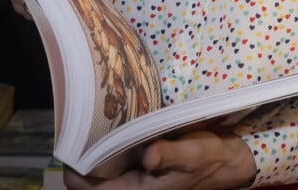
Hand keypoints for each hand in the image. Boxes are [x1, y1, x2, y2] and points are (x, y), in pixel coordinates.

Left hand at [62, 131, 255, 189]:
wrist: (228, 162)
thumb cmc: (210, 158)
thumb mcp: (194, 153)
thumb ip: (170, 155)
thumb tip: (149, 155)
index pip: (88, 187)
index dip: (74, 166)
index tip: (69, 138)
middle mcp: (131, 187)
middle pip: (88, 178)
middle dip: (79, 153)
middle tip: (76, 119)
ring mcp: (135, 178)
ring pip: (99, 167)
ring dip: (92, 147)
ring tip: (89, 116)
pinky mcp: (141, 166)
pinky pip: (113, 159)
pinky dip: (107, 143)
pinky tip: (111, 120)